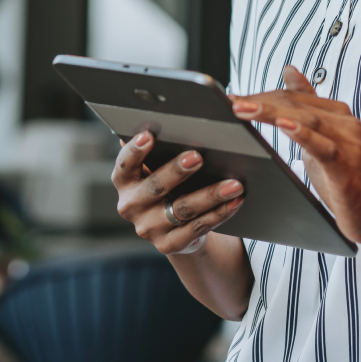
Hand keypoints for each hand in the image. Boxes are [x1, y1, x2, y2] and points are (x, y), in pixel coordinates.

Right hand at [111, 132, 244, 255]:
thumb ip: (162, 144)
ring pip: (182, 208)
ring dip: (210, 194)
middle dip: (177, 171)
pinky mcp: (170, 244)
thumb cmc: (169, 179)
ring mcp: (149, 228)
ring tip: (234, 183)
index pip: (125, 164)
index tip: (149, 135)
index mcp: (125, 180)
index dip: (135, 151)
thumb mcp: (159, 163)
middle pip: (155, 187)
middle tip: (198, 156)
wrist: (174, 224)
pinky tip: (236, 200)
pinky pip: (199, 227)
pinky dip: (220, 212)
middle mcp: (131, 205)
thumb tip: (171, 117)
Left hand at [231, 66, 360, 247]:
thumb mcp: (321, 139)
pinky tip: (283, 125)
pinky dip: (302, 133)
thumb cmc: (347, 180)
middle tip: (231, 102)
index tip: (231, 98)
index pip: (292, 97)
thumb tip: (289, 70)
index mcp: (335, 113)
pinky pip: (322, 145)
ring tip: (244, 109)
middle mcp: (343, 121)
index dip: (261, 96)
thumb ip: (306, 107)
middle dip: (260, 102)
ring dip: (271, 112)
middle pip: (295, 104)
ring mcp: (348, 141)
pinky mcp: (347, 165)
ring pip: (305, 118)